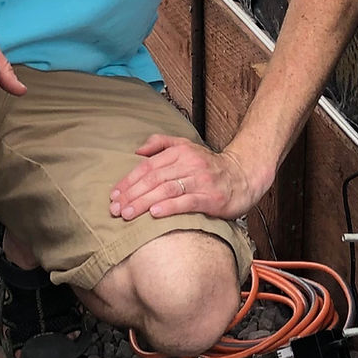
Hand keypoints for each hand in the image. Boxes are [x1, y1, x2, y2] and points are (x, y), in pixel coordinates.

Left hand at [109, 133, 255, 221]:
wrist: (243, 177)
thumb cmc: (209, 166)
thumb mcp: (186, 147)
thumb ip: (161, 143)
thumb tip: (137, 150)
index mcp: (180, 152)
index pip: (147, 166)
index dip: (128, 181)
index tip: (114, 195)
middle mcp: (190, 164)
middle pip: (154, 179)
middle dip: (132, 195)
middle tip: (116, 209)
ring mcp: (201, 180)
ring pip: (167, 190)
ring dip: (144, 202)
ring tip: (128, 214)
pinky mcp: (212, 198)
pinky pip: (188, 201)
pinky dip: (170, 207)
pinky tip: (155, 213)